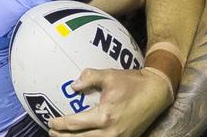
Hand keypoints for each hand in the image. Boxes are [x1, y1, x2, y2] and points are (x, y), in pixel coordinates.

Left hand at [48, 68, 171, 136]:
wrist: (157, 92)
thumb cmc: (132, 82)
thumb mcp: (109, 75)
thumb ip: (89, 77)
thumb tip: (73, 86)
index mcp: (104, 116)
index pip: (75, 124)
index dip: (60, 124)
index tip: (50, 120)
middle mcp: (111, 131)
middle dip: (63, 136)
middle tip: (51, 131)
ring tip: (62, 136)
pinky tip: (83, 136)